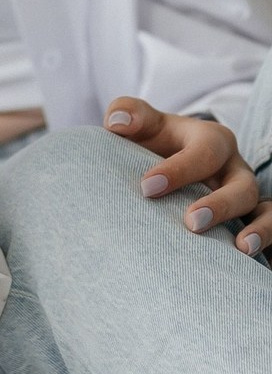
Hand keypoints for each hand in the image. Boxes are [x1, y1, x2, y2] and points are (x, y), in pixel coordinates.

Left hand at [104, 97, 271, 256]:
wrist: (164, 161)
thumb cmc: (153, 142)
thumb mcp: (143, 124)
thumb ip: (127, 113)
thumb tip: (117, 121)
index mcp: (210, 140)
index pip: (203, 152)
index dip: (179, 170)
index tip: (147, 188)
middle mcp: (233, 167)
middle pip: (241, 185)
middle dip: (220, 205)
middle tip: (191, 223)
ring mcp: (244, 194)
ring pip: (260, 208)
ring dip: (257, 228)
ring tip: (241, 248)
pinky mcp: (248, 216)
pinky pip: (269, 227)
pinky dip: (266, 241)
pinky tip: (248, 260)